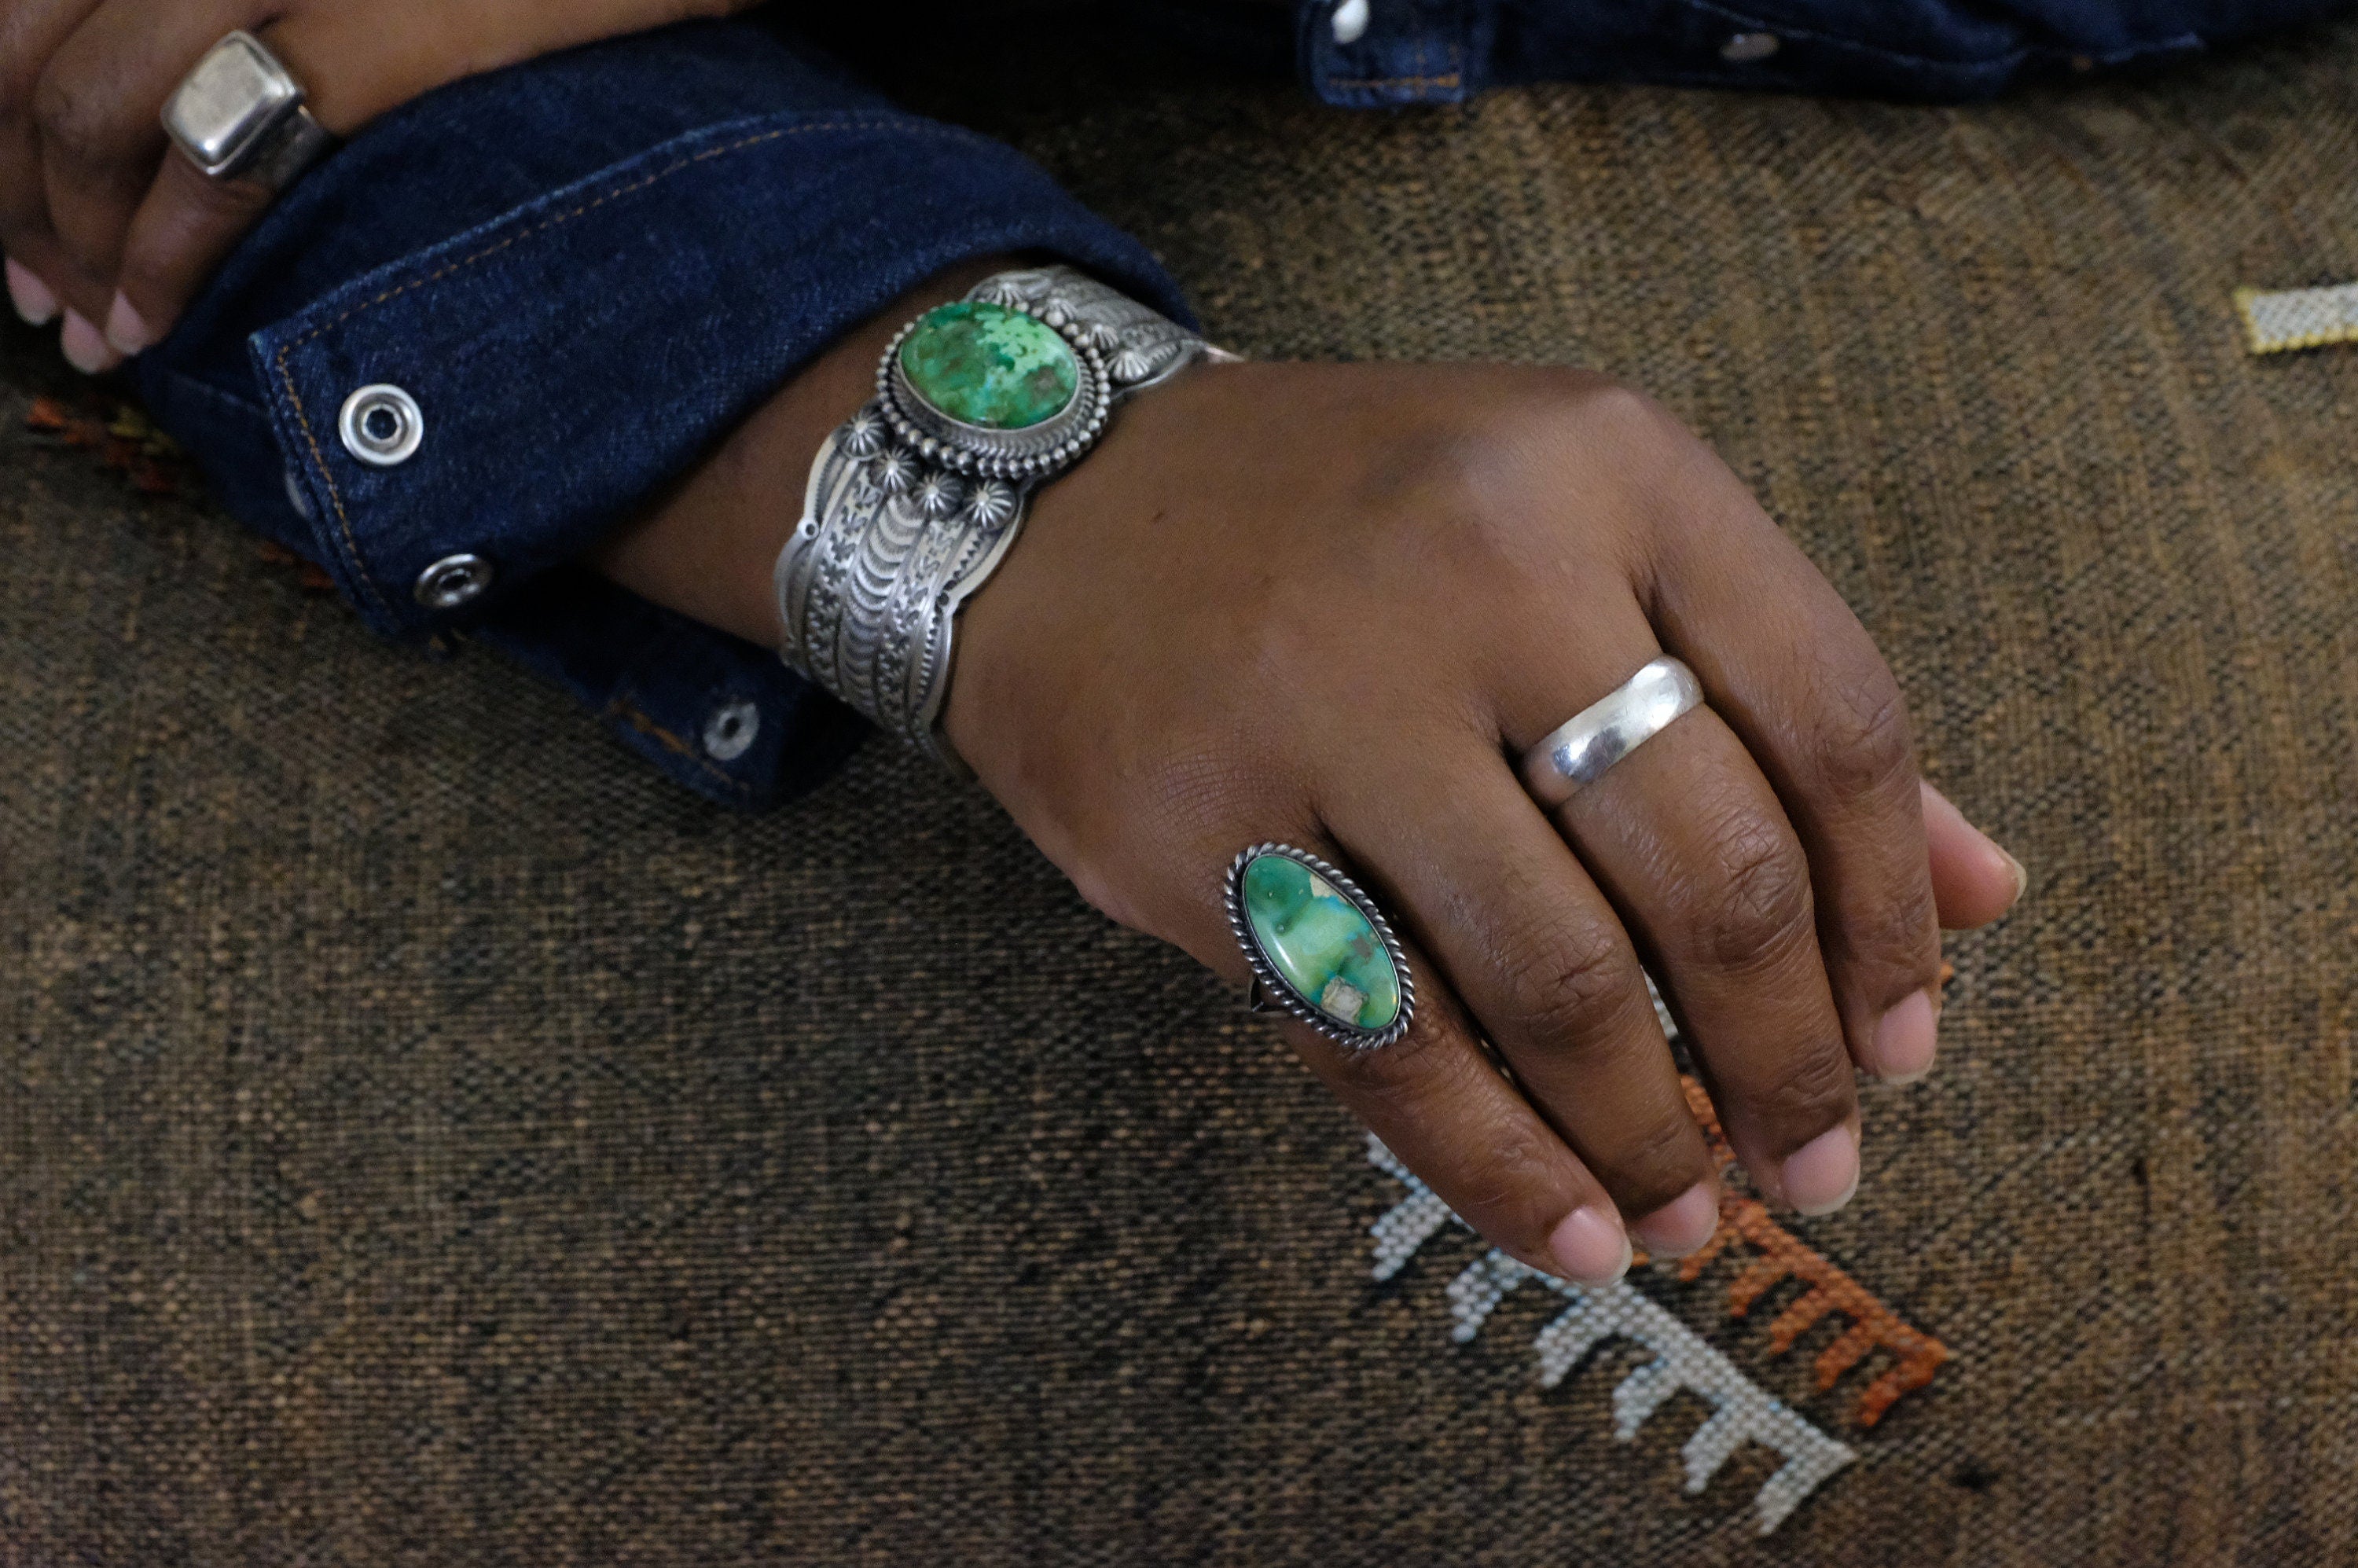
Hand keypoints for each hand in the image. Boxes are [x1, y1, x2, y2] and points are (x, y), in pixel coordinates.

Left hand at [0, 0, 750, 369]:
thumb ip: (265, 22)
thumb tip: (169, 112)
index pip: (28, 4)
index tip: (17, 219)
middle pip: (31, 53)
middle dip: (16, 194)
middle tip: (39, 296)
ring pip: (95, 112)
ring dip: (71, 243)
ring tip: (98, 331)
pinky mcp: (382, 35)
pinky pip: (221, 166)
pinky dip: (163, 260)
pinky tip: (158, 321)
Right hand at [943, 360, 2024, 1281]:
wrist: (1057, 502)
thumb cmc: (1355, 527)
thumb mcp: (1582, 530)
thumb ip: (1776, 693)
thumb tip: (1986, 893)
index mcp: (1610, 466)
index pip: (1833, 716)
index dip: (1893, 917)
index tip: (1908, 1045)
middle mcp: (1484, 560)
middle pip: (1708, 867)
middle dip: (1787, 1057)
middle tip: (1814, 1163)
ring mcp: (1330, 692)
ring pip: (1554, 975)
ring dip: (1649, 1134)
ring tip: (1692, 1219)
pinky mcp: (1204, 824)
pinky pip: (1388, 1036)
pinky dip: (1493, 1162)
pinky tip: (1561, 1226)